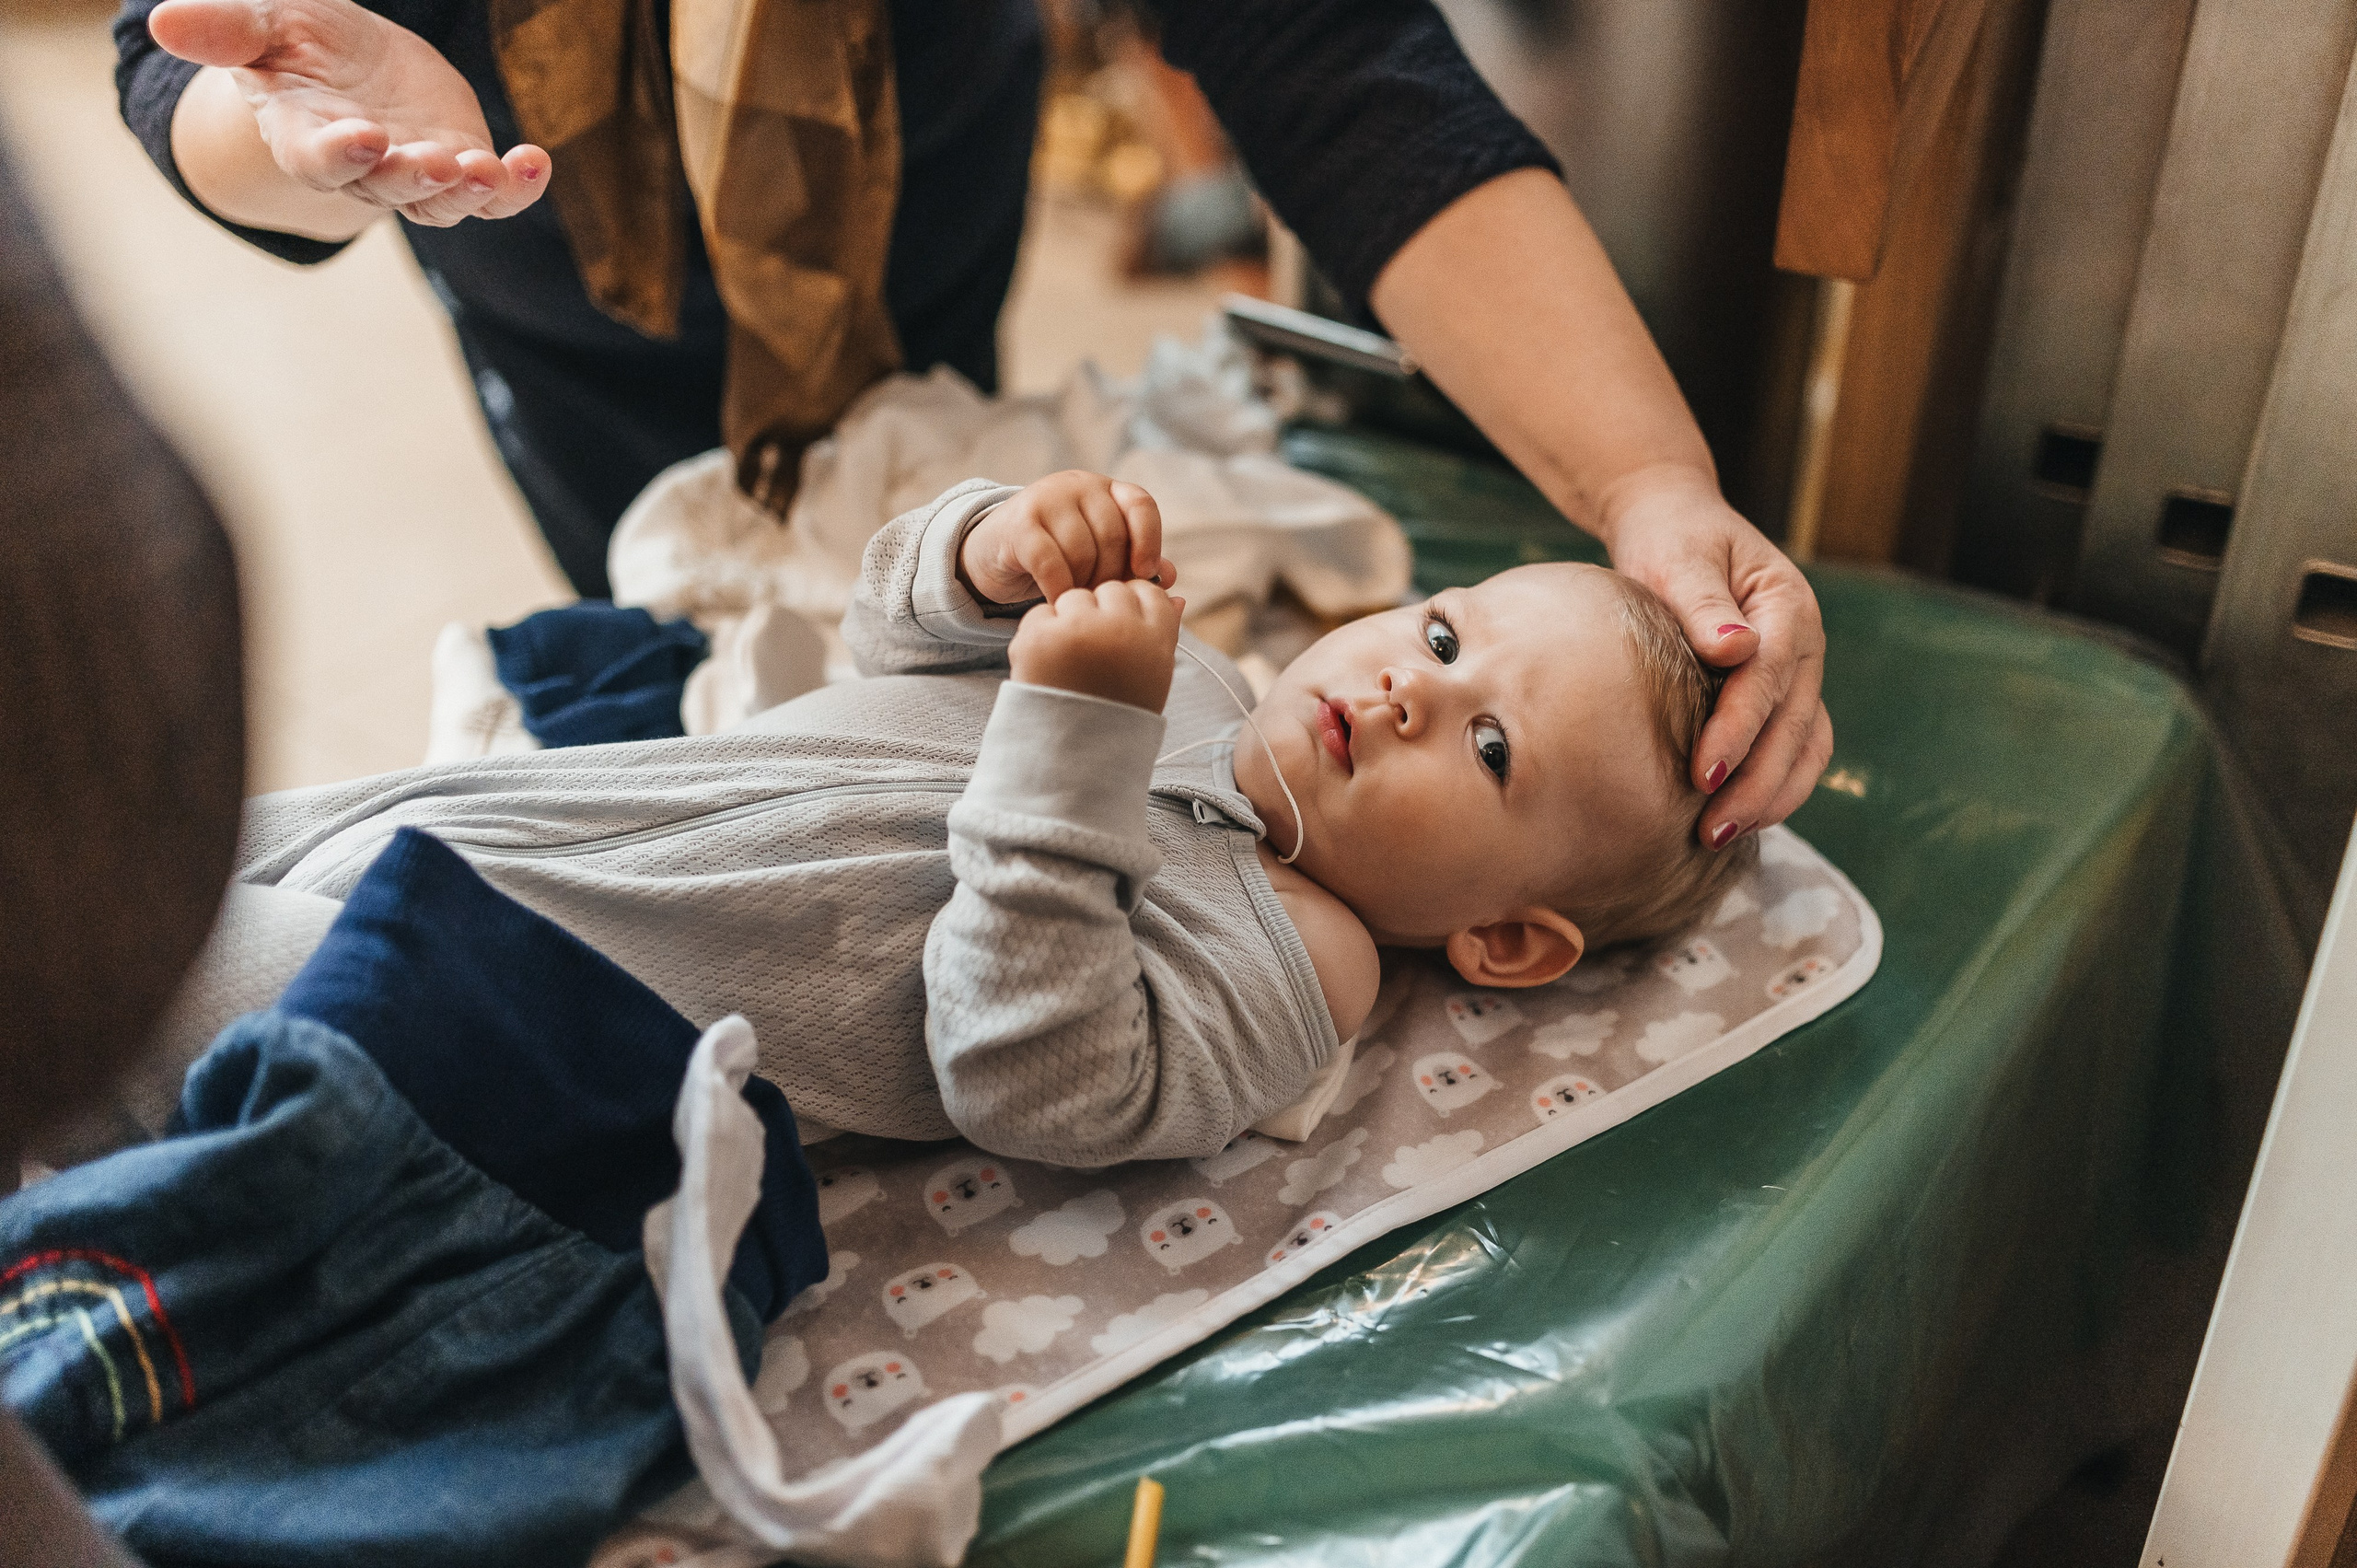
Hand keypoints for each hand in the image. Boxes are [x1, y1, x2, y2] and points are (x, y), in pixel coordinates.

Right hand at [152, 0, 549, 226]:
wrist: (350, 63)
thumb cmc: (297, 42)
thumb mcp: (263, 25)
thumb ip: (226, 30)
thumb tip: (164, 19)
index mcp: (307, 138)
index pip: (320, 161)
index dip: (342, 155)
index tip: (365, 137)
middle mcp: (364, 169)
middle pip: (389, 188)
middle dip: (413, 178)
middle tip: (437, 162)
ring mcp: (417, 175)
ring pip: (442, 201)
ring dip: (467, 190)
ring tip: (490, 168)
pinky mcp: (463, 169)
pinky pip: (495, 195)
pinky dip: (517, 185)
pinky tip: (536, 161)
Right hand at [959, 470, 1173, 606]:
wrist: (993, 552)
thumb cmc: (1056, 556)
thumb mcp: (1097, 556)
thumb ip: (1132, 564)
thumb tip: (1169, 578)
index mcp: (1104, 489)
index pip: (1141, 504)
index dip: (1149, 540)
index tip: (1144, 574)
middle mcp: (1078, 485)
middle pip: (1112, 535)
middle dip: (1111, 575)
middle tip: (1100, 600)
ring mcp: (1046, 498)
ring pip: (1082, 550)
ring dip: (1082, 584)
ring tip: (1077, 600)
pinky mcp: (1020, 523)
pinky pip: (1051, 562)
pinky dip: (1058, 589)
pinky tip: (1057, 602)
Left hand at [1009, 581, 1184, 712]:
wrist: (1072, 758)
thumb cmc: (1117, 716)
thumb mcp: (1153, 676)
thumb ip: (1163, 633)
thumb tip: (1176, 595)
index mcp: (1155, 640)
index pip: (1149, 592)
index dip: (1133, 609)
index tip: (1121, 634)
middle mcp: (1121, 629)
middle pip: (1111, 590)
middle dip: (1101, 613)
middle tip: (1093, 655)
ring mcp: (1079, 630)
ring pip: (1074, 598)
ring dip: (1070, 620)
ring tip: (1070, 663)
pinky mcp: (1040, 637)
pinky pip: (1040, 614)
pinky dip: (1040, 635)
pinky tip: (1048, 665)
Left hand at [1600, 465, 1832, 847]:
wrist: (1676, 529)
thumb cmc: (1672, 542)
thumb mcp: (1679, 558)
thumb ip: (1702, 602)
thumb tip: (1734, 649)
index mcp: (1788, 606)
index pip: (1771, 675)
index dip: (1740, 728)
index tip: (1703, 773)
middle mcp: (1805, 645)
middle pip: (1795, 724)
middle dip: (1757, 782)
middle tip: (1710, 830)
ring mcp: (1799, 675)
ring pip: (1805, 746)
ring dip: (1771, 797)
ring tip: (1720, 836)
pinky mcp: (1781, 697)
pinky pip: (1793, 750)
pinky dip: (1772, 787)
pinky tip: (1736, 819)